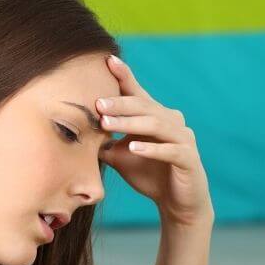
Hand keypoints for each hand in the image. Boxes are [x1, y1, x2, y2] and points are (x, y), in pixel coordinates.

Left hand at [97, 55, 212, 227]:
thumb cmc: (150, 176)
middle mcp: (173, 122)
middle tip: (97, 103)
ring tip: (108, 125)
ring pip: (156, 125)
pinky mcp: (189, 159)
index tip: (107, 60)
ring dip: (130, 124)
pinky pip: (171, 150)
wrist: (177, 204)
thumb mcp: (121, 156)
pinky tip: (134, 148)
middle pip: (145, 106)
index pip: (138, 93)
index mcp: (157, 117)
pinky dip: (152, 148)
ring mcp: (184, 139)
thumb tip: (75, 131)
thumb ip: (105, 142)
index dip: (124, 76)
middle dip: (120, 104)